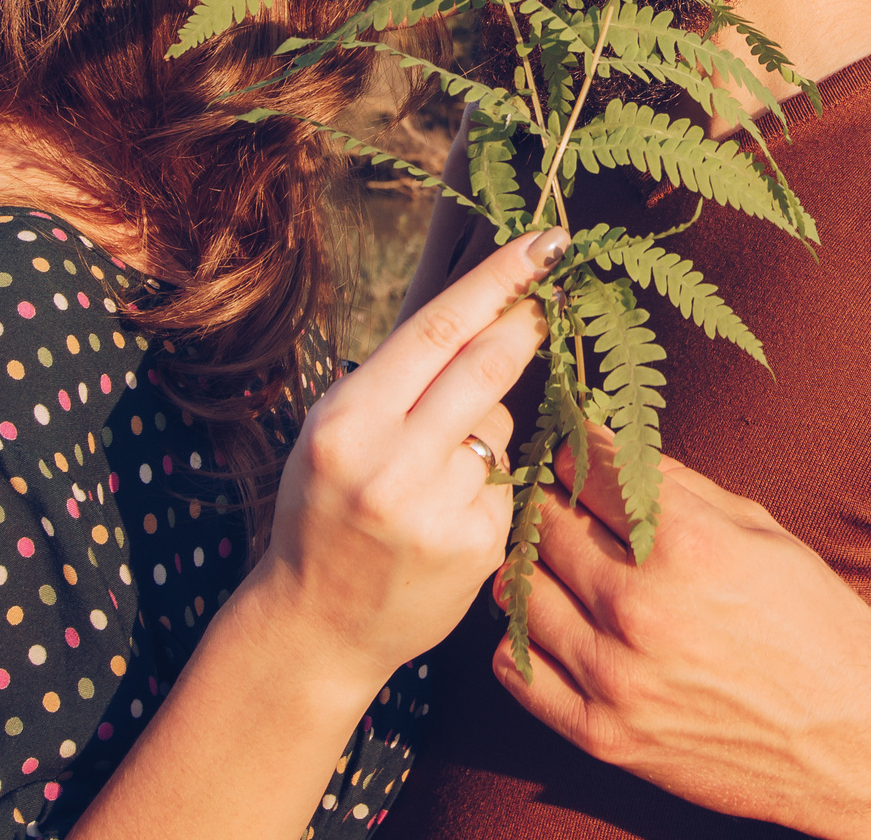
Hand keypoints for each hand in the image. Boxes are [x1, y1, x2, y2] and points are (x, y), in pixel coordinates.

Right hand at [239, 226, 561, 696]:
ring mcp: (437, 508)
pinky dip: (487, 482)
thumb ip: (396, 379)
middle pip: (487, 366)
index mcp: (347, 422)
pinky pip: (504, 480)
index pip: (436, 330)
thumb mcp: (334, 432)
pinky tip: (446, 514)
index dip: (498, 279)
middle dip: (526, 323)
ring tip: (432, 472)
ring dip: (485, 427)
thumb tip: (483, 308)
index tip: (544, 242)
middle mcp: (391, 463)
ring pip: (499, 425)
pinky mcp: (476, 544)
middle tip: (553, 294)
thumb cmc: (326, 510)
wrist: (316, 627)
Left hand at [494, 435, 870, 839]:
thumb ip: (681, 488)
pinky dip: (519, 640)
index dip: (576, 448)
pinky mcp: (604, 735)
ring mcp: (617, 676)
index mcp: (688, 545)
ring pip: (522, 594)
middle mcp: (642, 607)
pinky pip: (518, 673)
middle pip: (548, 527)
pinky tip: (545, 623)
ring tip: (546, 557)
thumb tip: (615, 446)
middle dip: (547, 500)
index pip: (592, 470)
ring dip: (527, 566)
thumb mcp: (763, 533)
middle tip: (549, 494)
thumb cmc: (817, 625)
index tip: (569, 443)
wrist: (853, 740)